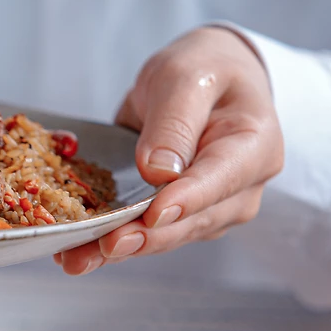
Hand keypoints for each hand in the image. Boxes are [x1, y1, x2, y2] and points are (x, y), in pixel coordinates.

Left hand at [55, 26, 283, 274]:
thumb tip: (159, 171)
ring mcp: (210, 207)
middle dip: (145, 236)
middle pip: (191, 220)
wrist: (207, 78)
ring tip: (76, 259)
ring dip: (120, 248)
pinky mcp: (179, 214)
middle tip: (103, 246)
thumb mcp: (186, 78)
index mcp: (254, 147)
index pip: (219, 180)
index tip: (153, 215)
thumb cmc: (204, 71)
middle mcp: (238, 188)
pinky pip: (147, 232)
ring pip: (166, 235)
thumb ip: (175, 122)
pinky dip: (110, 242)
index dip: (185, 201)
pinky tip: (77, 254)